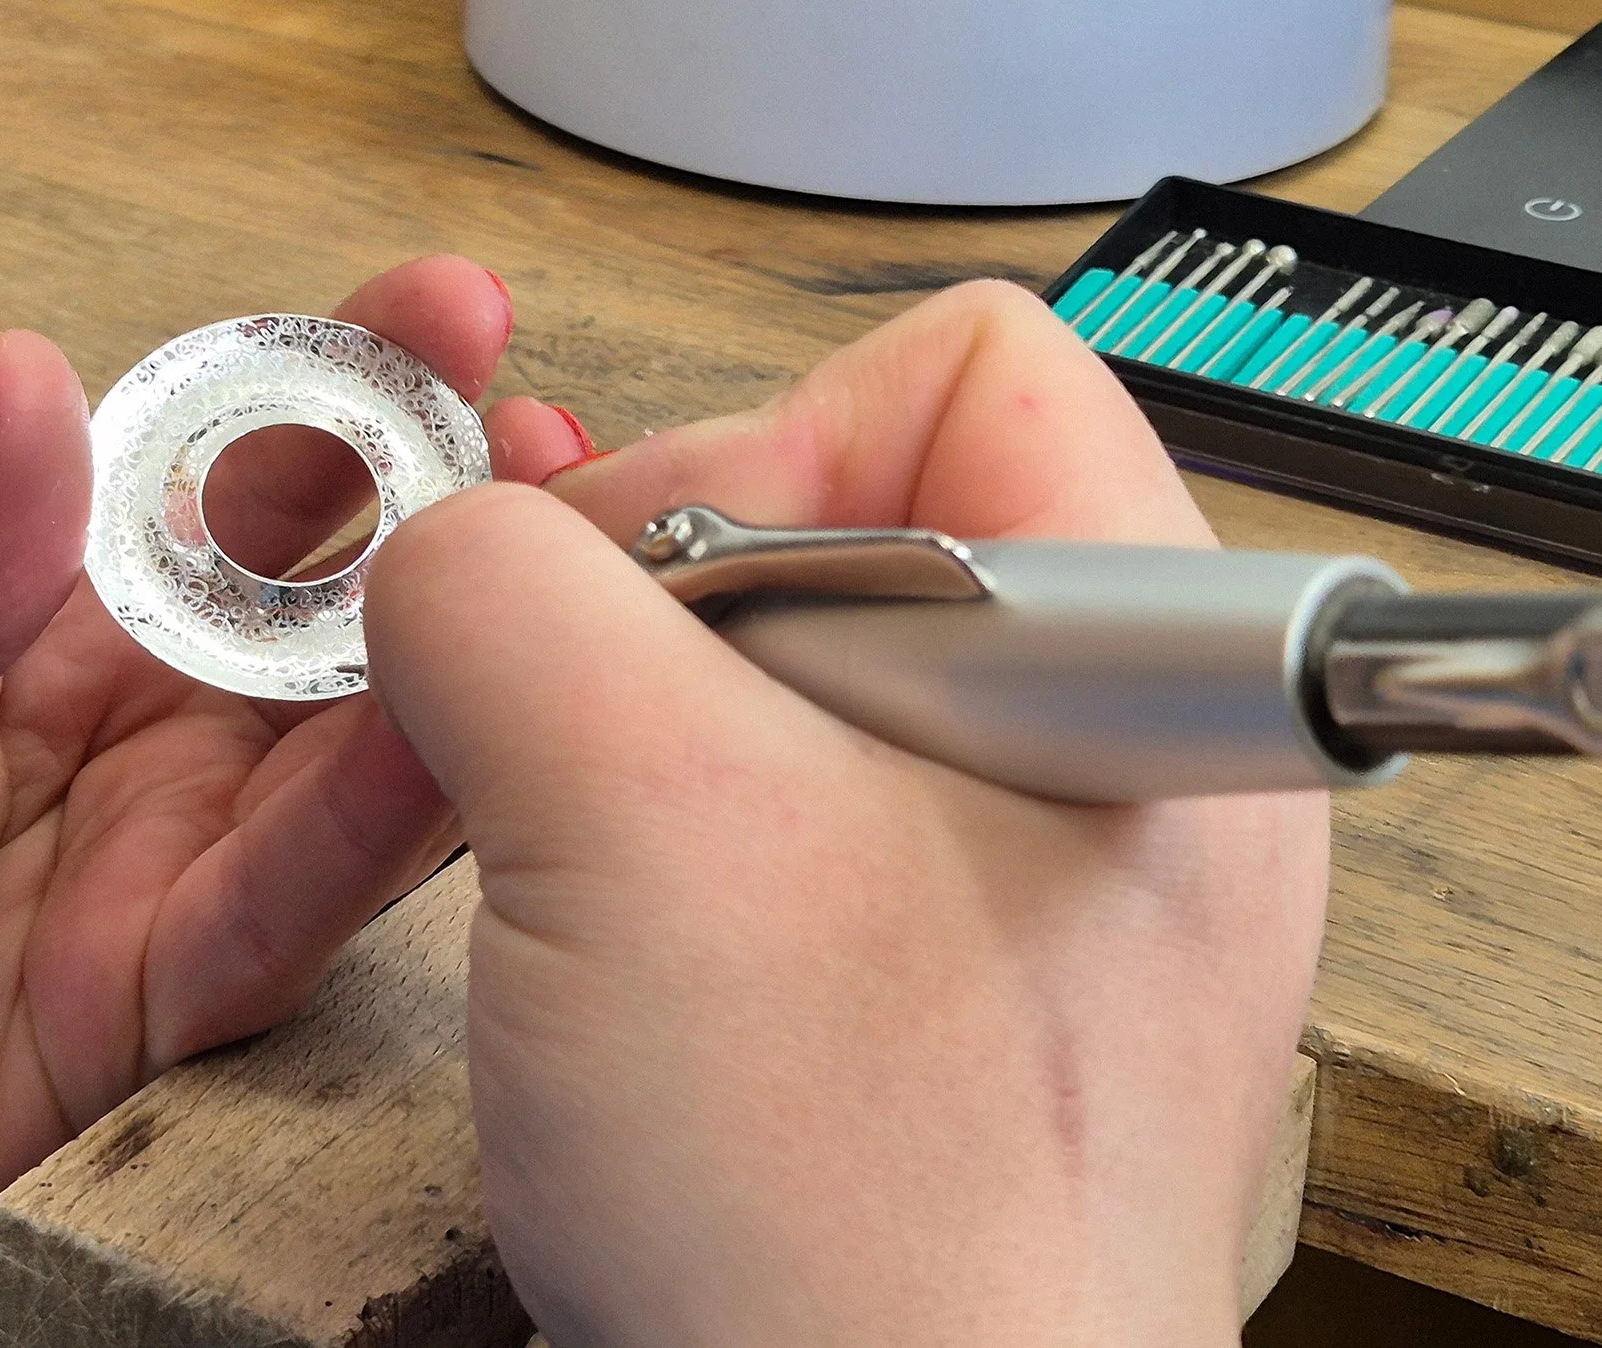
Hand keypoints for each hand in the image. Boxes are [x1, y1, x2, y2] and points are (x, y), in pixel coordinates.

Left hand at [0, 257, 593, 1325]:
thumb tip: (20, 374)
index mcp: (89, 611)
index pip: (261, 478)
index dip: (358, 386)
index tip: (452, 306)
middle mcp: (173, 727)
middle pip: (357, 612)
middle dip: (473, 522)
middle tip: (562, 441)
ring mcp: (186, 858)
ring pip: (364, 762)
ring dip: (467, 673)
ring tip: (564, 575)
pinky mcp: (170, 1002)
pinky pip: (291, 909)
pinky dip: (374, 833)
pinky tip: (450, 750)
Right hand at [366, 281, 1330, 1346]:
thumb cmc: (866, 1230)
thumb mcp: (636, 826)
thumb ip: (505, 597)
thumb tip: (457, 552)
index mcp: (1144, 660)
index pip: (959, 372)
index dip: (767, 450)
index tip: (658, 618)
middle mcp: (1116, 742)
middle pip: (859, 509)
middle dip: (672, 616)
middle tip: (603, 768)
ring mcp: (1039, 852)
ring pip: (797, 666)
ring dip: (647, 740)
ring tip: (608, 881)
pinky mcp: (949, 947)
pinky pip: (789, 799)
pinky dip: (669, 837)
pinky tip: (636, 950)